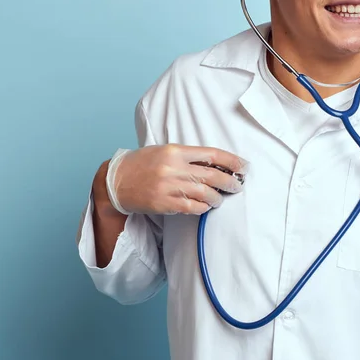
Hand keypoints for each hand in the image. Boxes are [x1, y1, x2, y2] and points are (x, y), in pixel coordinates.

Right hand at [108, 144, 248, 214]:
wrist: (116, 181)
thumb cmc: (141, 164)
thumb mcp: (164, 151)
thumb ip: (187, 156)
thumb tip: (216, 164)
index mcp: (175, 151)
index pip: (212, 154)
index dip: (232, 161)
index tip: (243, 167)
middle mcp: (173, 168)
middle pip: (213, 175)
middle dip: (230, 182)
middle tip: (237, 186)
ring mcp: (169, 186)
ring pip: (205, 194)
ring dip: (217, 198)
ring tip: (219, 199)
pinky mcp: (164, 203)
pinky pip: (192, 208)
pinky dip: (203, 208)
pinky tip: (204, 207)